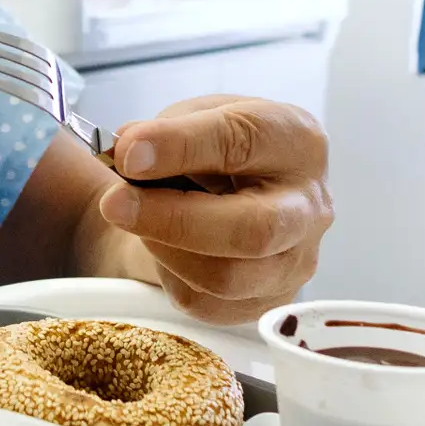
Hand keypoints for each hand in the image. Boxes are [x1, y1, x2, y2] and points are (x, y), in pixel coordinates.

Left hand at [89, 94, 333, 322]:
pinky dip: (171, 276)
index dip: (180, 147)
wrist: (222, 200)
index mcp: (297, 141)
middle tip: (115, 202)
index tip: (128, 153)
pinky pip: (209, 305)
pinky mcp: (270, 301)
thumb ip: (162, 131)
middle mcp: (310, 206)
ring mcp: (297, 261)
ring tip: (136, 221)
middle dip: (173, 218)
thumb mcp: (191, 120)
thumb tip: (128, 152)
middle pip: (254, 229)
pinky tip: (164, 249)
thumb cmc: (212, 155)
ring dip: (164, 249)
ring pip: (228, 277)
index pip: (244, 142)